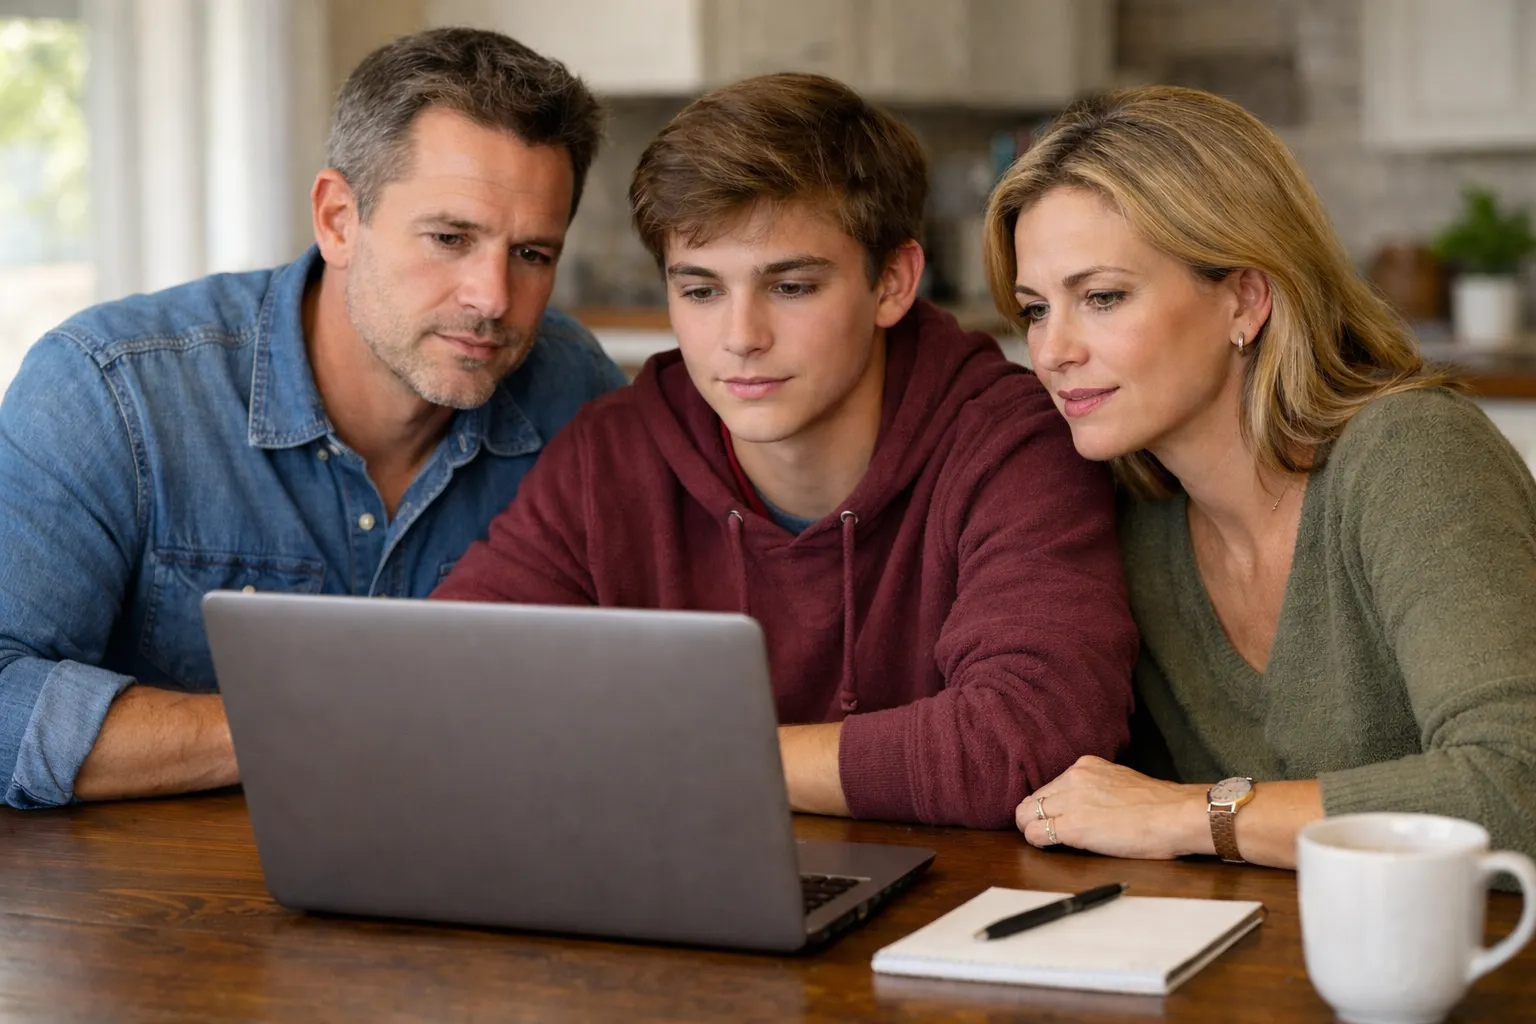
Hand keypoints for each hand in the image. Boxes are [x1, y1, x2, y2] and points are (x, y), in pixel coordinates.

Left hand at [1016, 755, 1210, 859]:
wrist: (1176, 816)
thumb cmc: (1159, 806)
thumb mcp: (1119, 782)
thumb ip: (1097, 788)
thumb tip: (1085, 803)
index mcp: (1085, 766)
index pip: (1049, 787)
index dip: (1047, 806)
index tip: (1053, 818)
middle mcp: (1074, 778)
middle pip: (1032, 800)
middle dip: (1034, 818)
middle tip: (1044, 833)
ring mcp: (1071, 801)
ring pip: (1027, 815)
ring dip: (1032, 829)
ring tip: (1047, 841)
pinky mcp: (1073, 826)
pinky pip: (1035, 833)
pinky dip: (1037, 842)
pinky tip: (1049, 847)